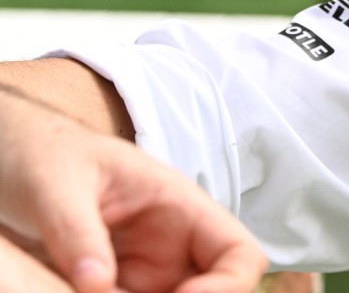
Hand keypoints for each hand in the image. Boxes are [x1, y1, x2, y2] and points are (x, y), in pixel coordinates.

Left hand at [0, 85, 266, 292]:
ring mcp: (143, 275)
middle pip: (212, 291)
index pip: (239, 253)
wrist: (14, 161)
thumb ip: (77, 231)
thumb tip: (96, 284)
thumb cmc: (43, 155)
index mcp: (180, 208)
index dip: (229, 285)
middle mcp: (172, 248)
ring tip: (84, 292)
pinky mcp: (112, 292)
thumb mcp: (56, 184)